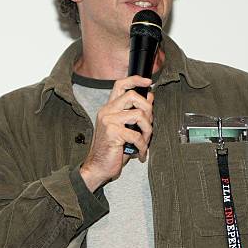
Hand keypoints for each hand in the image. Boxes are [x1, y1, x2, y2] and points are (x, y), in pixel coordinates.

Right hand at [79, 75, 153, 190]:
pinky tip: (141, 153)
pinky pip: (137, 135)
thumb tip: (149, 97)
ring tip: (145, 142)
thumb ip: (135, 113)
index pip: (120, 85)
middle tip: (149, 124)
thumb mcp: (125, 128)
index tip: (148, 82)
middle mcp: (107, 111)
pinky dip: (143, 146)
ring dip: (148, 130)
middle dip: (148, 109)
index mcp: (109, 108)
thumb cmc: (112, 149)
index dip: (135, 80)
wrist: (98, 167)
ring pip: (139, 114)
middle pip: (132, 95)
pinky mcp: (113, 132)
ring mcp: (109, 121)